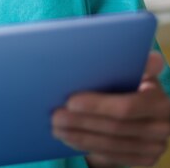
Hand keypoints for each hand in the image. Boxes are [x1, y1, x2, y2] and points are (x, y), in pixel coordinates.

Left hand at [52, 51, 169, 166]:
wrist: (148, 109)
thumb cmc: (135, 82)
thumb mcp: (138, 70)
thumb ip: (137, 65)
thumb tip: (150, 57)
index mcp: (160, 101)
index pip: (126, 107)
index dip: (97, 106)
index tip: (70, 101)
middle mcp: (163, 126)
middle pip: (115, 128)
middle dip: (81, 121)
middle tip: (55, 115)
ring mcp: (155, 146)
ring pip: (111, 144)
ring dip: (80, 136)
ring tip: (57, 128)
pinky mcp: (145, 159)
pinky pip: (112, 156)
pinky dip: (88, 147)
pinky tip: (70, 139)